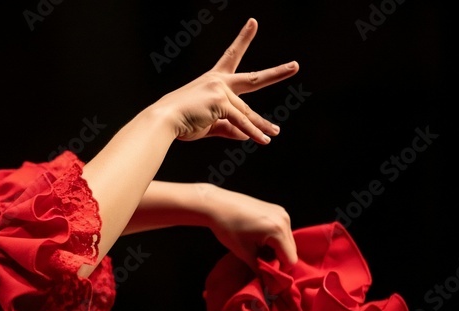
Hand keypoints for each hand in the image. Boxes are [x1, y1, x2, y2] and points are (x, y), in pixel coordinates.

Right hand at [149, 18, 298, 143]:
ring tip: (274, 132)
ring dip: (261, 125)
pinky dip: (253, 132)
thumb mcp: (207, 124)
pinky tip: (263, 140)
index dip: (243, 39)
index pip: (232, 57)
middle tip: (295, 66)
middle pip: (253, 78)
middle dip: (276, 73)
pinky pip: (240, 121)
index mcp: (213, 80)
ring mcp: (220, 91)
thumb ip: (228, 127)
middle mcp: (219, 82)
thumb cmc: (180, 121)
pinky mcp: (221, 104)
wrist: (163, 121)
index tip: (253, 23)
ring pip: (247, 113)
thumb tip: (247, 135)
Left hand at [199, 184, 296, 270]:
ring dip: (276, 249)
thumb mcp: (243, 252)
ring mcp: (282, 212)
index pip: (290, 259)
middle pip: (291, 250)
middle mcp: (285, 220)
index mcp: (278, 230)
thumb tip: (267, 283)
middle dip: (278, 259)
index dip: (280, 270)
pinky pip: (282, 230)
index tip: (266, 273)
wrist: (217, 204)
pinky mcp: (277, 209)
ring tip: (258, 249)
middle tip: (260, 261)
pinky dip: (274, 239)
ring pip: (287, 240)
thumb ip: (259, 268)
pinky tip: (259, 238)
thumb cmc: (228, 228)